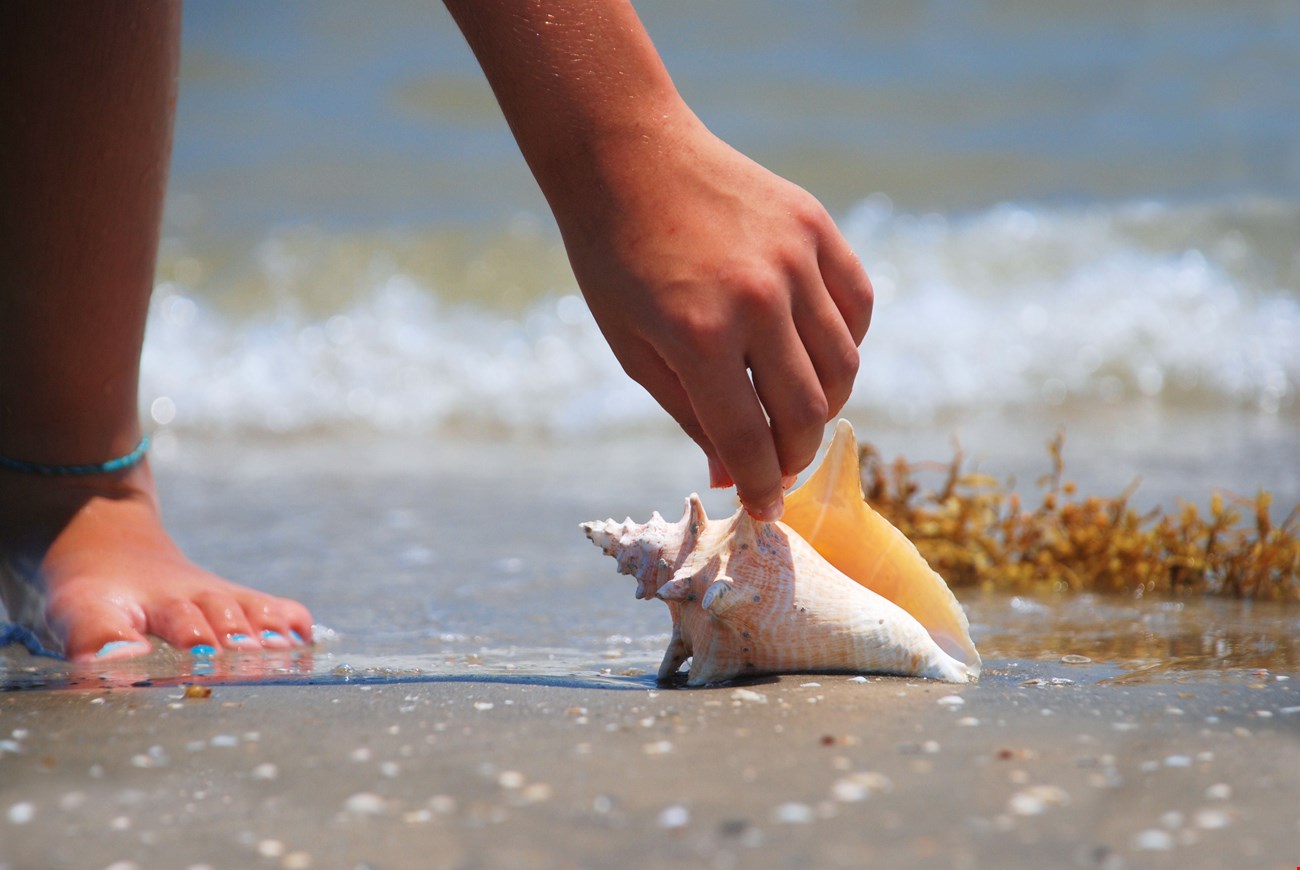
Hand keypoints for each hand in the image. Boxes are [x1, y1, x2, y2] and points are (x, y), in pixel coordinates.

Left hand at [555, 120, 873, 518]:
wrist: (625, 155)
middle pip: (807, 412)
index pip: (749, 440)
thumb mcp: (634, 349)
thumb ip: (691, 414)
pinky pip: (856, 307)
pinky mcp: (816, 226)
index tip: (766, 512)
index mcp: (698, 336)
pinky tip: (813, 355)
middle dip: (793, 457)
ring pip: (843, 366)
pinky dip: (844, 344)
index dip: (760, 487)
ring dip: (823, 407)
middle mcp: (757, 298)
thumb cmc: (614, 259)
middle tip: (776, 468)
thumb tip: (730, 475)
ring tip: (792, 413)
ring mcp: (795, 258)